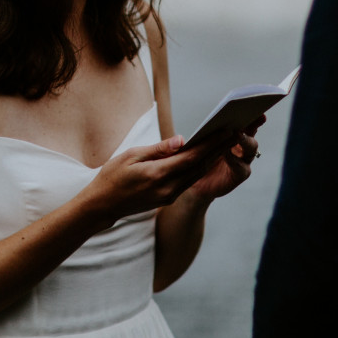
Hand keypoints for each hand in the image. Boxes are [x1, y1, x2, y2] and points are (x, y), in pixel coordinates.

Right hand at [81, 132, 233, 225]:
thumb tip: (182, 139)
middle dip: (218, 150)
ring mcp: (169, 196)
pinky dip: (198, 168)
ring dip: (211, 159)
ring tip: (224, 143)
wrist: (102, 205)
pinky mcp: (168, 198)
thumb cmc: (112, 175)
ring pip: (196, 175)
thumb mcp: (131, 156)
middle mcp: (168, 188)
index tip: (225, 131)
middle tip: (234, 133)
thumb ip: (159, 149)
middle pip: (199, 167)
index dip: (210, 144)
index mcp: (158, 175)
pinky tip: (205, 157)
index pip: (191, 157)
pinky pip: (188, 181)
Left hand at [184, 115, 263, 200]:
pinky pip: (242, 167)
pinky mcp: (239, 174)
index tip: (253, 104)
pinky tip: (227, 153)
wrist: (192, 184)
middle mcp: (240, 145)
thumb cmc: (193, 161)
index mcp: (232, 134)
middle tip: (253, 115)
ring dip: (246, 140)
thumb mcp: (189, 148)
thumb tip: (183, 136)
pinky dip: (235, 159)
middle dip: (253, 122)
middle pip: (251, 132)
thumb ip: (188, 141)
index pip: (243, 120)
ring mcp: (242, 160)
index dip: (250, 113)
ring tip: (238, 133)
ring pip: (251, 148)